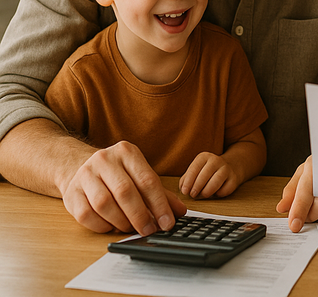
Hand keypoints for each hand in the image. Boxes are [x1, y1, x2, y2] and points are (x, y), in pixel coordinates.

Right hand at [61, 140, 185, 234]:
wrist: (79, 167)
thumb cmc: (118, 175)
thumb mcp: (140, 176)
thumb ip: (161, 194)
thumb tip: (180, 212)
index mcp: (126, 152)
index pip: (147, 180)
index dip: (159, 204)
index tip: (168, 222)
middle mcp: (104, 160)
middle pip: (125, 192)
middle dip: (140, 216)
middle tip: (149, 230)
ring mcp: (85, 175)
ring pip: (104, 204)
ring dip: (121, 221)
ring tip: (131, 228)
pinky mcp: (71, 193)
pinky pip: (86, 216)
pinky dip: (102, 226)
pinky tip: (112, 226)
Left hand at [180, 152, 241, 198]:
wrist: (230, 167)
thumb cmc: (207, 172)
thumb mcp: (195, 171)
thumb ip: (186, 179)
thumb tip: (183, 189)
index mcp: (204, 157)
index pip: (194, 168)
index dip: (188, 181)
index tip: (185, 191)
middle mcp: (216, 160)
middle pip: (204, 175)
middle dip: (196, 187)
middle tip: (192, 195)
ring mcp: (226, 169)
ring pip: (216, 181)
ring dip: (207, 191)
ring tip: (203, 195)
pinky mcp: (234, 179)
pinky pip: (225, 189)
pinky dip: (219, 194)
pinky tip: (215, 193)